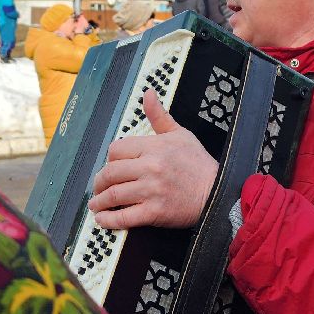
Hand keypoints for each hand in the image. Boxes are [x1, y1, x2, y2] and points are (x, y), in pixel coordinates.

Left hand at [89, 90, 218, 229]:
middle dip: (99, 183)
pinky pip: (124, 217)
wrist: (217, 193)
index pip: (116, 150)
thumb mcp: (180, 134)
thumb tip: (148, 94)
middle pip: (110, 173)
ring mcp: (151, 191)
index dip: (109, 160)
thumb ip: (159, 116)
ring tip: (96, 205)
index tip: (110, 167)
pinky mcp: (155, 212)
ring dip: (99, 202)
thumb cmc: (198, 164)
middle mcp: (150, 167)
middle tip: (98, 188)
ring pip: (113, 195)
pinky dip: (109, 220)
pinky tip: (103, 220)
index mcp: (154, 147)